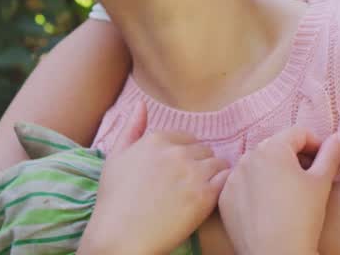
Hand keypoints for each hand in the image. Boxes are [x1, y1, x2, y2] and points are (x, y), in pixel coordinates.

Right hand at [80, 102, 229, 254]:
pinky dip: (222, 186)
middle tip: (189, 183)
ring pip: (217, 164)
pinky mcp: (204, 196)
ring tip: (200, 191)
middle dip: (199, 163)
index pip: (186, 138)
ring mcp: (192, 173)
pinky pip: (225, 180)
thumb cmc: (114, 200)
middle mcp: (176, 152)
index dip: (184, 154)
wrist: (120, 236)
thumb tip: (140, 103)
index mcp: (156, 139)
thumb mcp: (115, 157)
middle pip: (203, 150)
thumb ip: (131, 128)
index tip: (178, 171)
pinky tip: (210, 198)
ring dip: (213, 174)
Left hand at [218, 116, 339, 254]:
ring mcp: (232, 177)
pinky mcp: (224, 197)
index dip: (316, 144)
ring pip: (256, 165)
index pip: (298, 133)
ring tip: (288, 192)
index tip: (324, 161)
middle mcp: (247, 157)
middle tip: (308, 177)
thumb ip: (331, 153)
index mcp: (273, 148)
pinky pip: (241, 184)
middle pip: (276, 147)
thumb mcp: (322, 182)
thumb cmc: (303, 217)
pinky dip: (254, 188)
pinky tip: (268, 205)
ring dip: (272, 171)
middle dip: (293, 156)